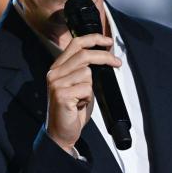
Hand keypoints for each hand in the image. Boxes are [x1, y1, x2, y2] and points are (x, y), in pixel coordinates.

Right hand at [45, 34, 119, 153]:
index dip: (93, 39)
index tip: (108, 41)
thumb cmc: (72, 110)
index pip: (75, 44)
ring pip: (87, 73)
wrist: (61, 133)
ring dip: (91, 88)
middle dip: (104, 57)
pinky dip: (88, 98)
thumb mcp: (77, 85)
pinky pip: (86, 89)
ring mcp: (56, 84)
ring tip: (82, 98)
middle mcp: (54, 73)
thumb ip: (84, 70)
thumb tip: (104, 57)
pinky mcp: (62, 95)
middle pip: (84, 55)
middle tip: (117, 63)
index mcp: (57, 68)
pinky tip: (79, 105)